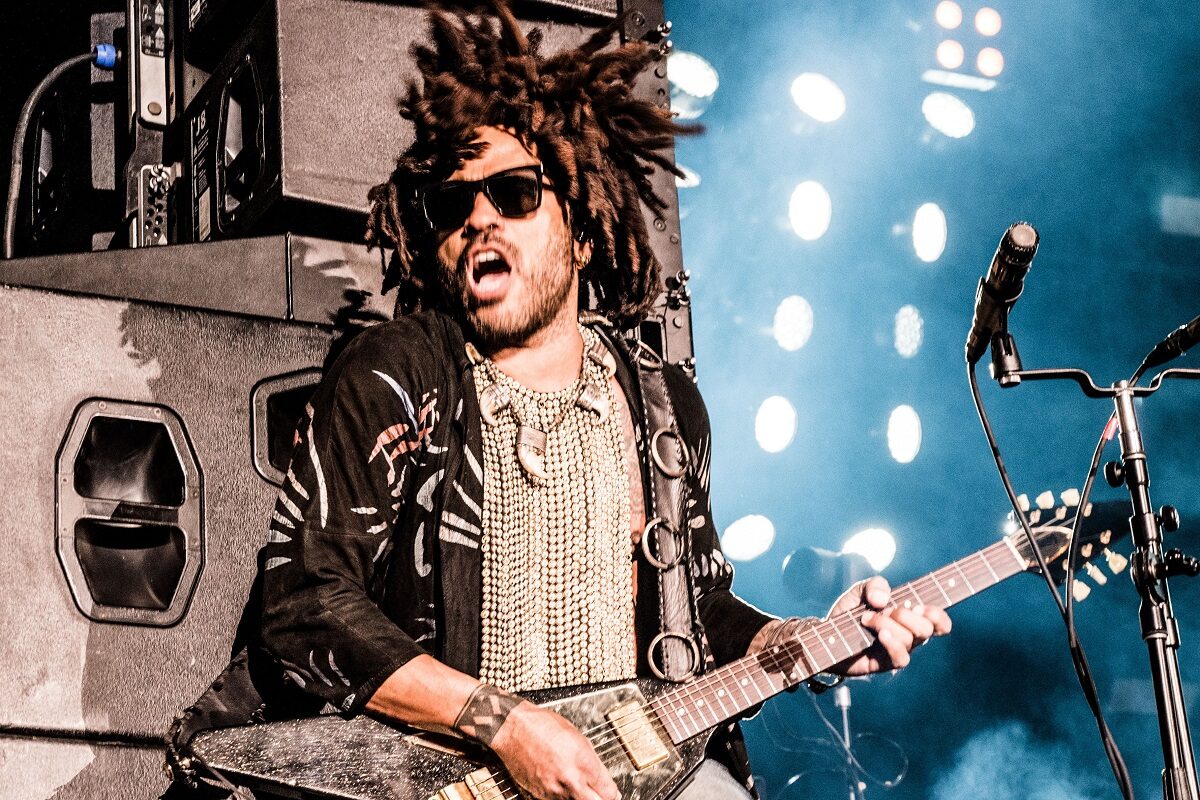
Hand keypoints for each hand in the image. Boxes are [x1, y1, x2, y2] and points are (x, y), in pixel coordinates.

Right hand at [490, 701, 618, 799]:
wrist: (512, 728)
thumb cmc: (542, 726)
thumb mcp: (578, 737)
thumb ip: (593, 762)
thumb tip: (603, 779)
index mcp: (583, 763)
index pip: (608, 792)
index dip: (611, 792)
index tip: (610, 791)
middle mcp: (570, 780)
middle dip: (600, 798)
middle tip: (599, 794)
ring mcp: (553, 791)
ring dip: (579, 797)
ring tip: (574, 782)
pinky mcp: (539, 796)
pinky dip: (562, 796)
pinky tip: (559, 783)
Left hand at [828, 576, 950, 676]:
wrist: (826, 635)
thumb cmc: (848, 613)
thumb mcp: (860, 591)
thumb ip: (874, 585)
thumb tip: (884, 599)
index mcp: (909, 617)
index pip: (938, 622)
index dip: (938, 616)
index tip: (921, 608)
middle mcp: (908, 635)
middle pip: (927, 629)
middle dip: (907, 615)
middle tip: (888, 610)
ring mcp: (897, 650)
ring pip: (910, 640)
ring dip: (887, 624)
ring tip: (866, 619)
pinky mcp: (885, 663)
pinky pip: (901, 658)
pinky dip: (893, 644)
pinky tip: (880, 635)